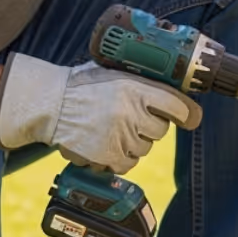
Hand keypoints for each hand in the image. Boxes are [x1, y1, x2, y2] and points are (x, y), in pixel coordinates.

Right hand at [0, 53, 202, 174]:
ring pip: (144, 148)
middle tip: (129, 118)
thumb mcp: (111, 71)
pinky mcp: (108, 156)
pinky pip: (128, 164)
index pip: (175, 104)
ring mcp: (120, 135)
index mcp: (133, 86)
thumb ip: (140, 82)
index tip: (188, 117)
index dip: (185, 113)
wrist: (49, 105)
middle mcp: (130, 111)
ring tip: (111, 129)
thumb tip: (174, 96)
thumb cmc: (80, 86)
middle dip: (149, 126)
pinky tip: (106, 145)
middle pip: (160, 130)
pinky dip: (120, 159)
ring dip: (133, 142)